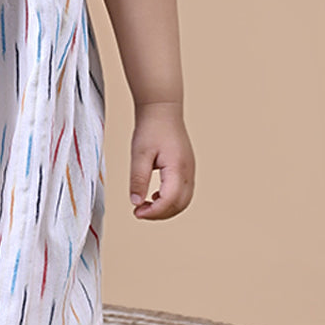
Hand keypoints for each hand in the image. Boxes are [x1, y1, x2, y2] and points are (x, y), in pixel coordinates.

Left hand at [129, 101, 194, 219]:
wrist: (162, 109)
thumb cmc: (151, 128)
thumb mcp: (139, 154)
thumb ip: (138, 179)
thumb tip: (135, 202)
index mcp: (177, 167)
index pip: (170, 200)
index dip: (153, 212)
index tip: (136, 213)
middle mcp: (188, 171)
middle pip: (180, 205)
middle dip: (160, 214)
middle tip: (139, 213)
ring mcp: (189, 170)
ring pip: (184, 200)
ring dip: (166, 209)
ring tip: (145, 206)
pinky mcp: (186, 168)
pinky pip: (183, 192)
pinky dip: (170, 200)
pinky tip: (154, 196)